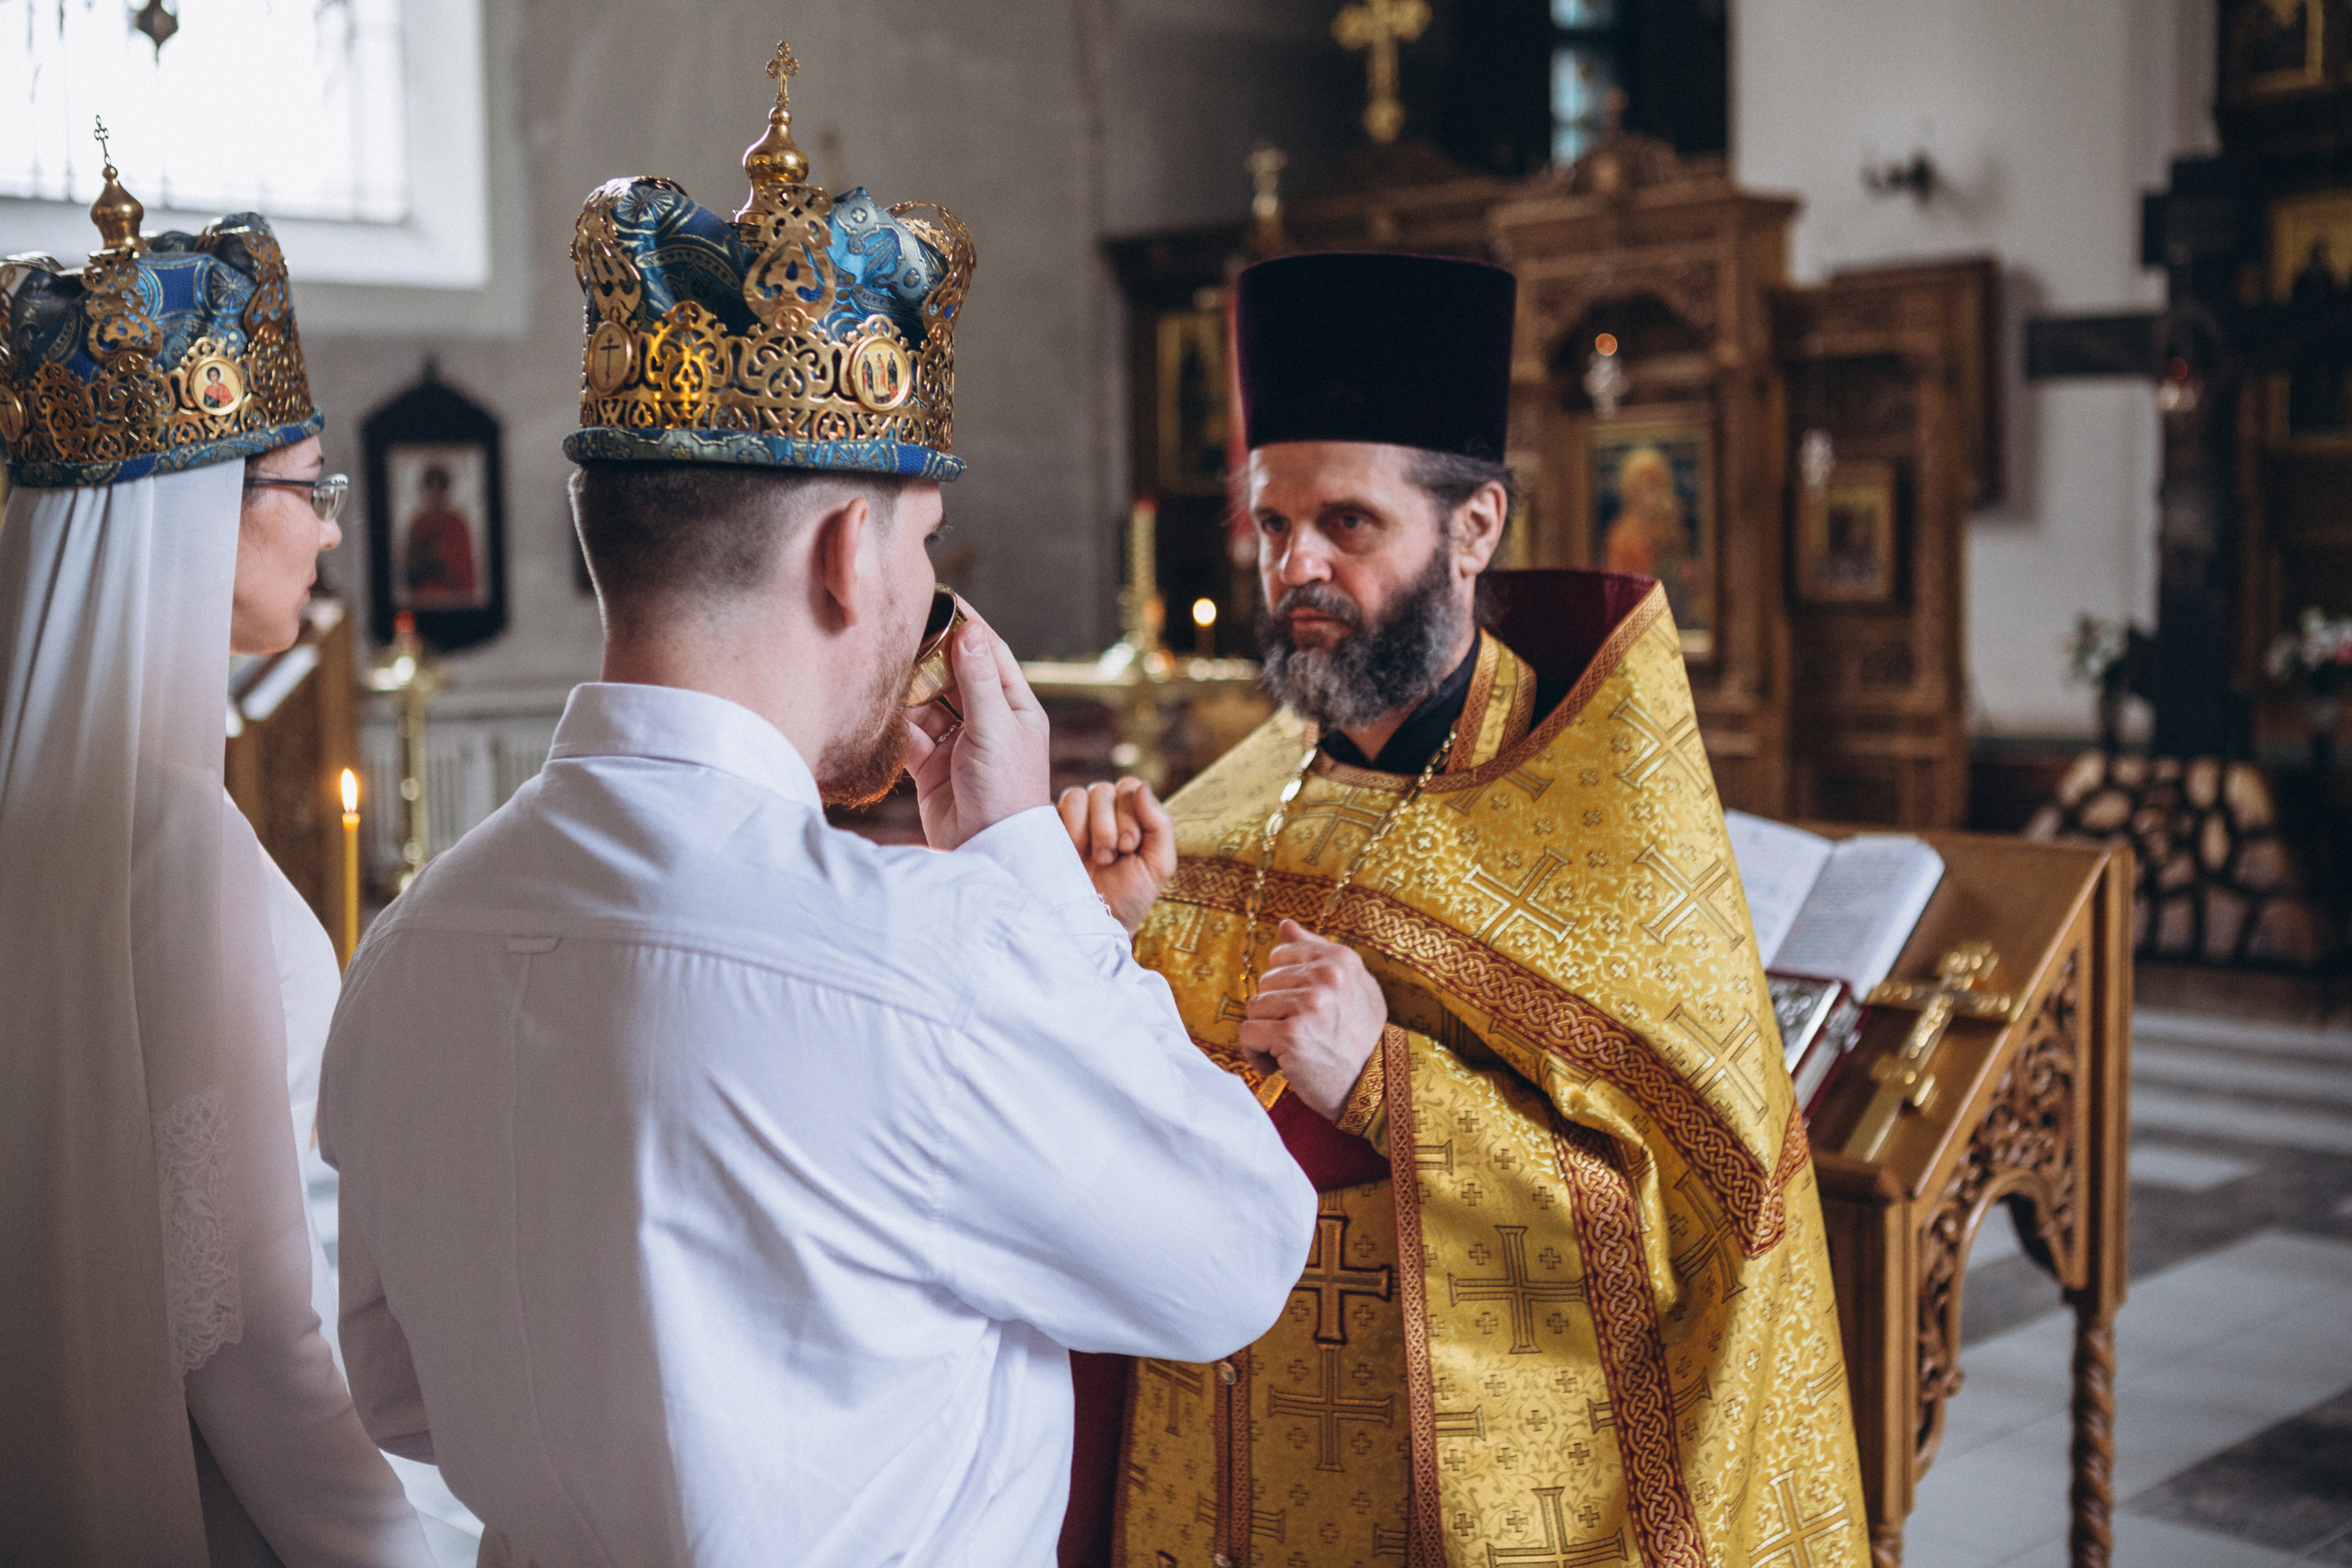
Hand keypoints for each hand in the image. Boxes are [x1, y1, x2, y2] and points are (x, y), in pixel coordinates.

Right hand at [905, 607, 1050, 849]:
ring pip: (928, 704)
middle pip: (954, 675)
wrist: (989, 851)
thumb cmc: (1006, 790)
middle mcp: (987, 721)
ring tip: (884, 670)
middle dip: (929, 657)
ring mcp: (959, 744)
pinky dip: (897, 725)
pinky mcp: (933, 767)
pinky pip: (911, 736)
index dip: (968, 625)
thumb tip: (970, 630)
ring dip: (909, 691)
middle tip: (900, 633)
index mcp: (1015, 707)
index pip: (991, 653)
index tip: (944, 598)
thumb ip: (977, 680)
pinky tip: (881, 711)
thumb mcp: (995, 727)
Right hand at [1057, 778, 1174, 933]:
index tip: (1129, 847)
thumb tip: (1143, 788)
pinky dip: (1062, 828)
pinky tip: (1069, 852)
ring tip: (1090, 859)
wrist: (1097, 922)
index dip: (1129, 814)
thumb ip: (1160, 824)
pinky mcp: (1049, 828)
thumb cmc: (1131, 894)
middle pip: (1101, 790)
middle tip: (1109, 858)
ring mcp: (1073, 818)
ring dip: (1084, 829)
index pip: (1129, 786)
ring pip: (1075, 795)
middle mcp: (1101, 809)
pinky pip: (1050, 808)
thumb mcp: (1158, 864)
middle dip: (1107, 827)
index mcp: (1130, 811)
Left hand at [1238, 919, 1386, 1122]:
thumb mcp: (1353, 985)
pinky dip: (1257, 1055)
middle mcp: (1326, 977)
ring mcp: (1308, 1005)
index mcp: (1339, 959)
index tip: (1303, 1009)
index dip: (1284, 987)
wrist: (1376, 1086)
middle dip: (1275, 1012)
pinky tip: (1281, 1065)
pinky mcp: (1291, 1035)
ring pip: (1254, 1008)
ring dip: (1266, 1034)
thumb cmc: (1361, 1038)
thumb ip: (1318, 951)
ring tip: (1294, 1049)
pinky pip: (1248, 1034)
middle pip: (1264, 983)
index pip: (1280, 956)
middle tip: (1303, 1034)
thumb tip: (1284, 925)